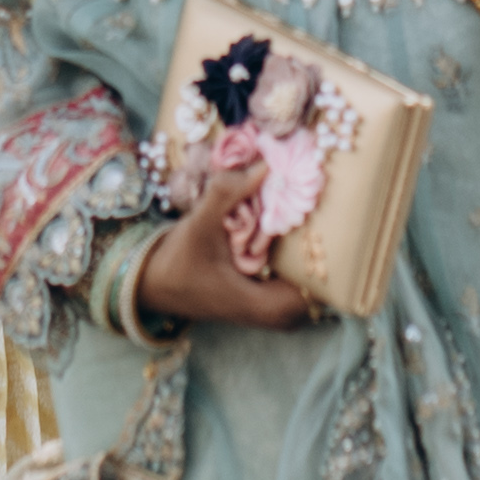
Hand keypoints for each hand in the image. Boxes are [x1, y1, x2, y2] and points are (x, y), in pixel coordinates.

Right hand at [134, 156, 317, 331]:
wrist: (147, 284)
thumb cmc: (174, 262)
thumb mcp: (199, 224)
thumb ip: (227, 194)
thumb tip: (263, 166)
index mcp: (252, 303)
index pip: (307, 299)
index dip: (324, 275)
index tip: (331, 242)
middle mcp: (259, 313)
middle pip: (310, 302)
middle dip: (322, 273)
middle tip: (329, 238)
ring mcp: (255, 312)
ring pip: (298, 300)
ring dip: (308, 274)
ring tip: (315, 240)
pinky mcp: (249, 303)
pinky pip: (284, 295)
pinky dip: (292, 275)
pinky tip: (291, 247)